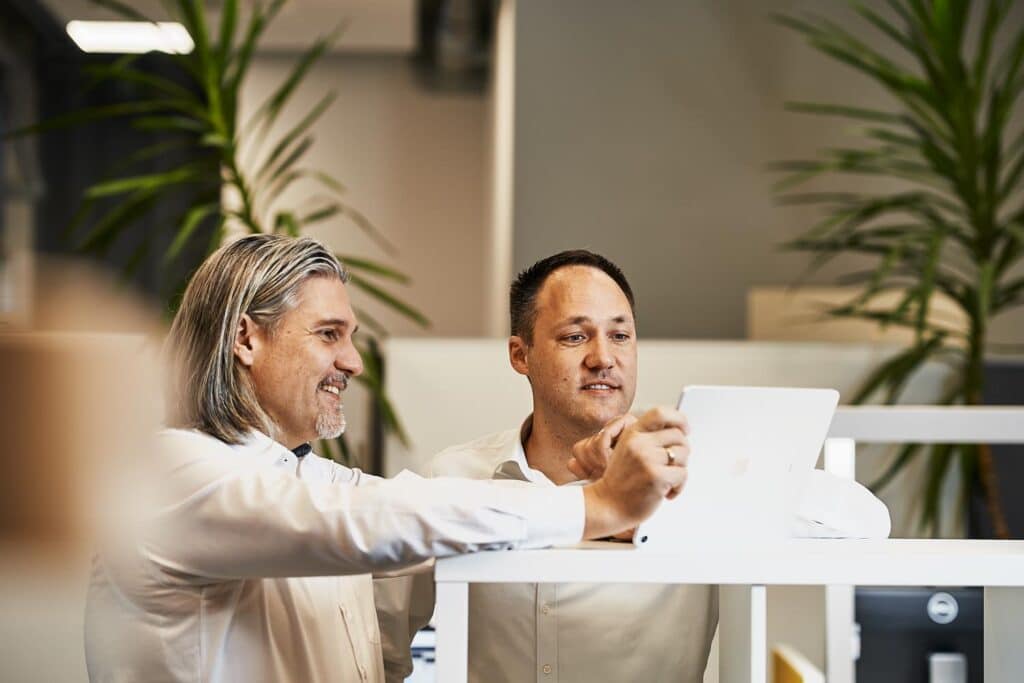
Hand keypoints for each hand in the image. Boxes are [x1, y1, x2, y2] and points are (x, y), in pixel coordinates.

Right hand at [580, 406, 689, 539]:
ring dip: (680, 469)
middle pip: (678, 436)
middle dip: (682, 452)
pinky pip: (683, 474)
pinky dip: (679, 486)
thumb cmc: (620, 481)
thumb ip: (648, 439)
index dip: (678, 419)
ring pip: (684, 454)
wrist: (607, 505)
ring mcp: (647, 459)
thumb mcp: (628, 450)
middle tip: (672, 466)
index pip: (660, 413)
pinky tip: (667, 492)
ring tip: (667, 480)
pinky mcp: (656, 476)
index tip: (685, 429)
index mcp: (632, 433)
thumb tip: (679, 431)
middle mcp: (639, 443)